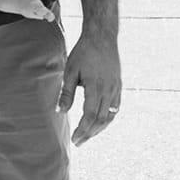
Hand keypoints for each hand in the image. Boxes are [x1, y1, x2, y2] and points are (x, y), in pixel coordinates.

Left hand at [59, 27, 122, 144]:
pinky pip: (115, 108)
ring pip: (110, 115)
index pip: (91, 116)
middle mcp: (109, 90)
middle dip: (90, 133)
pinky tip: (100, 123)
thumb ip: (67, 93)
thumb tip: (60, 111)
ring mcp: (116, 88)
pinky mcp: (119, 85)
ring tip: (88, 135)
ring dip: (99, 128)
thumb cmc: (83, 52)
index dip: (83, 130)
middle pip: (101, 119)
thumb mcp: (70, 71)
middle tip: (78, 142)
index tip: (74, 139)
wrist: (102, 37)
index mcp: (96, 87)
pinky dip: (108, 118)